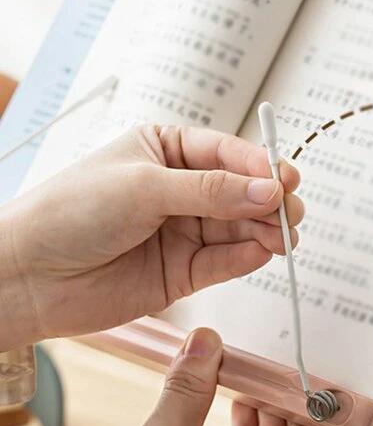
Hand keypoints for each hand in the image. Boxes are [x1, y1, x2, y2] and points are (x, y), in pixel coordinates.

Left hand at [0, 125, 302, 350]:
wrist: (29, 276)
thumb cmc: (70, 213)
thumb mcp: (143, 187)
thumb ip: (209, 191)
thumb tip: (266, 190)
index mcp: (165, 149)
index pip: (225, 151)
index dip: (259, 165)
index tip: (284, 178)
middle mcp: (178, 189)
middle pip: (240, 190)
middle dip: (269, 200)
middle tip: (289, 211)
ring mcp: (181, 230)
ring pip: (239, 227)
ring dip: (265, 230)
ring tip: (283, 236)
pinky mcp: (181, 273)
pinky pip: (225, 262)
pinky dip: (247, 257)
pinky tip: (261, 253)